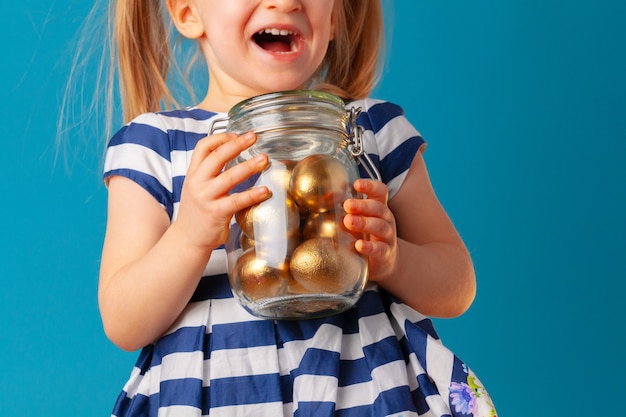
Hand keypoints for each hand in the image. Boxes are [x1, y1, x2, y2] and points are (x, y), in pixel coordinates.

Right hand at [174, 131, 269, 252]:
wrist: (187, 239)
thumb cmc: (198, 212)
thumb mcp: (197, 187)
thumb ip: (210, 173)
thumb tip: (232, 155)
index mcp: (193, 174)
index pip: (203, 147)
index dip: (220, 138)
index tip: (236, 134)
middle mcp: (197, 183)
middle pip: (217, 156)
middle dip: (237, 144)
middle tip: (254, 137)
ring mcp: (206, 198)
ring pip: (229, 176)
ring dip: (249, 166)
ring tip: (264, 159)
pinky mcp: (216, 213)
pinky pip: (237, 200)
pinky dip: (253, 194)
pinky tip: (265, 191)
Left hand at [342, 179, 397, 281]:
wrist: (383, 261)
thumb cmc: (366, 235)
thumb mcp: (358, 219)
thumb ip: (346, 209)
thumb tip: (327, 195)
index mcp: (378, 207)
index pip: (380, 191)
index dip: (370, 186)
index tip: (356, 184)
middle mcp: (386, 219)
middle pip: (378, 208)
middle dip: (362, 205)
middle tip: (347, 205)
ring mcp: (388, 236)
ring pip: (380, 226)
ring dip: (364, 223)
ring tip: (349, 222)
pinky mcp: (386, 254)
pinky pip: (379, 249)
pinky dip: (369, 247)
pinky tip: (359, 245)